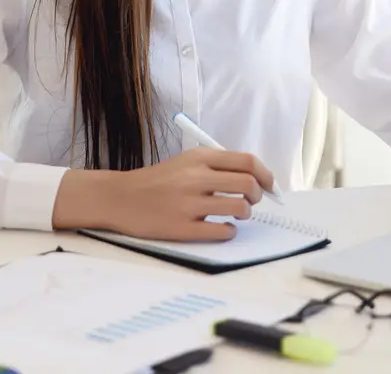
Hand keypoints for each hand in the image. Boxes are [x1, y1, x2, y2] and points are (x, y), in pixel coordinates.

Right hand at [53, 148, 275, 241]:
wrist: (121, 197)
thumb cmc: (158, 181)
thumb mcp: (186, 162)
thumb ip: (217, 167)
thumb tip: (256, 179)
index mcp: (199, 158)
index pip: (247, 162)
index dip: (266, 175)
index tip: (269, 184)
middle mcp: (195, 178)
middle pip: (248, 184)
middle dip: (258, 195)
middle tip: (251, 201)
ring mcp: (188, 204)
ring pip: (239, 208)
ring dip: (244, 214)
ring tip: (236, 214)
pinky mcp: (181, 228)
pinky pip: (221, 232)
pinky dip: (229, 232)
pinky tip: (222, 229)